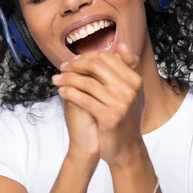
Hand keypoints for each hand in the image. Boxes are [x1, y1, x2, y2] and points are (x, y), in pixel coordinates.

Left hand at [52, 43, 143, 165]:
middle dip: (75, 65)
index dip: (87, 56)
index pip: (107, 57)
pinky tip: (61, 92)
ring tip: (57, 79)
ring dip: (67, 79)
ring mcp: (121, 103)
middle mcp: (130, 89)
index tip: (73, 61)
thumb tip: (120, 44)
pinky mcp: (110, 117)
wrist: (126, 147)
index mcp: (136, 79)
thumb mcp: (130, 91)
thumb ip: (126, 69)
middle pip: (96, 66)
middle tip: (62, 68)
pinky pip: (83, 99)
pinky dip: (69, 93)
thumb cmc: (124, 117)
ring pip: (86, 82)